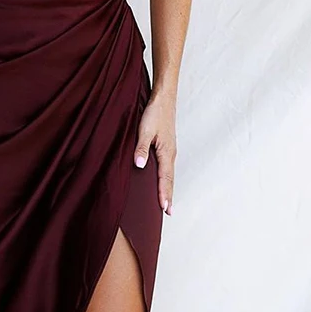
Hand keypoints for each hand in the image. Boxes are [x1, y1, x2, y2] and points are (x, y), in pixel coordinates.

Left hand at [133, 91, 175, 214]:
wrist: (164, 98)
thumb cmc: (155, 113)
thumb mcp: (144, 130)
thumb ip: (141, 148)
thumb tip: (139, 166)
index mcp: (167, 152)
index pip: (165, 178)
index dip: (164, 194)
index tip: (165, 208)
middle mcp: (171, 153)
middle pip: (170, 179)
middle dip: (169, 196)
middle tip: (169, 212)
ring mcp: (170, 150)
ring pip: (169, 174)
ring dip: (168, 188)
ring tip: (167, 202)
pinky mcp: (167, 146)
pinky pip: (167, 167)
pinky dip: (166, 178)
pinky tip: (163, 181)